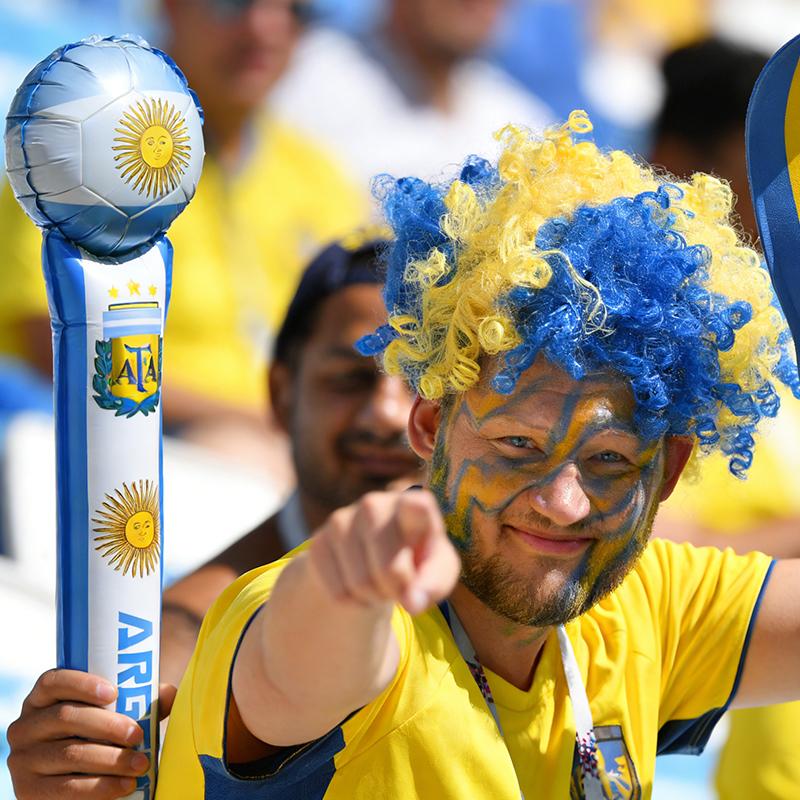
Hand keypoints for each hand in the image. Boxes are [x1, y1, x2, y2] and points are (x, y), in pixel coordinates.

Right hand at [7, 669, 175, 799]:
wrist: (75, 781)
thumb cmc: (97, 736)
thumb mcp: (110, 714)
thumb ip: (139, 700)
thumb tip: (169, 693)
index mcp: (43, 698)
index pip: (54, 681)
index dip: (81, 683)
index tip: (113, 692)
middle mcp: (25, 726)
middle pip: (65, 717)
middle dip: (107, 726)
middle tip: (139, 735)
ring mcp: (23, 759)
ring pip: (69, 754)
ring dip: (111, 760)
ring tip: (141, 764)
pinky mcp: (27, 791)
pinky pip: (65, 789)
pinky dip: (100, 788)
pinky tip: (124, 786)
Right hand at [308, 489, 460, 614]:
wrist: (371, 558)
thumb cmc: (415, 560)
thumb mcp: (437, 570)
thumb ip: (434, 582)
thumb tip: (413, 602)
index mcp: (411, 505)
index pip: (418, 505)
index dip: (418, 515)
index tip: (423, 523)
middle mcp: (374, 504)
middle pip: (390, 568)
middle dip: (397, 589)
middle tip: (400, 585)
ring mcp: (341, 520)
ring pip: (361, 583)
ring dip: (374, 597)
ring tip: (379, 582)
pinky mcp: (317, 543)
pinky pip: (339, 593)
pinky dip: (352, 602)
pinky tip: (356, 584)